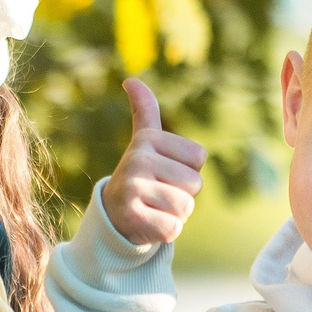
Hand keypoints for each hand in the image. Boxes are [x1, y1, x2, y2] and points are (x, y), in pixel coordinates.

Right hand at [101, 78, 206, 245]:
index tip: (162, 172)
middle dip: (182, 194)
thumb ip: (145, 111)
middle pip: (194, 184)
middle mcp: (137, 159)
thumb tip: (131, 80)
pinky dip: (165, 232)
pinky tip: (147, 224)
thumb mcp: (143, 143)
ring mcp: (133, 188)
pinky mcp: (133, 217)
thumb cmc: (140, 177)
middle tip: (157, 194)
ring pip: (185, 207)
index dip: (186, 170)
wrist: (113, 215)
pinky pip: (173, 228)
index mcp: (147, 139)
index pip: (198, 157)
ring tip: (153, 208)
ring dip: (175, 214)